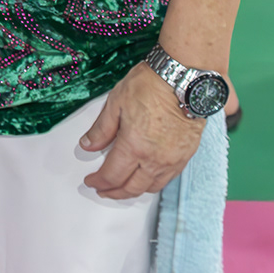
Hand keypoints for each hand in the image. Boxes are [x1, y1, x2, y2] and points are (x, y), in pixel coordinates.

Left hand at [79, 62, 207, 199]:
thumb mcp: (115, 103)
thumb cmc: (150, 86)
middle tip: (103, 190)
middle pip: (132, 188)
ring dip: (134, 191)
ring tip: (123, 187)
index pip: (112, 175)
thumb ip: (101, 129)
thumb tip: (88, 145)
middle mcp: (154, 158)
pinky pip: (168, 179)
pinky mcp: (186, 156)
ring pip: (151, 187)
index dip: (99, 182)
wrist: (183, 79)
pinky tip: (146, 178)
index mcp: (133, 146)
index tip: (91, 181)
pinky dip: (153, 183)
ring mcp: (172, 159)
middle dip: (114, 193)